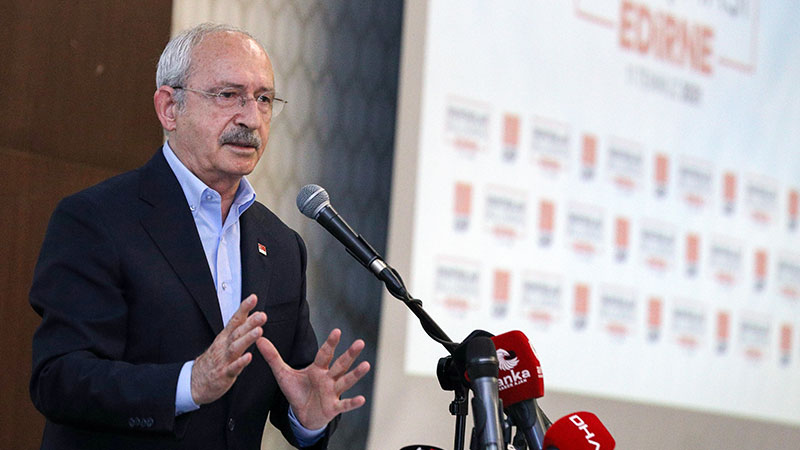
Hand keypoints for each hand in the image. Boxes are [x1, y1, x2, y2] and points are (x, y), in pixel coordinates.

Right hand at [190, 294, 265, 404]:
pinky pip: (233, 368)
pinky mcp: (224, 374)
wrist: (195, 382)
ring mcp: (224, 359)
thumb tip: (253, 315)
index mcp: (225, 337)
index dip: (244, 308)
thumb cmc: (213, 360)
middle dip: (250, 323)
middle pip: (237, 332)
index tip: (253, 298)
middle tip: (262, 315)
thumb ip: (239, 329)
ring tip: (259, 331)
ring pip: (236, 347)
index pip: (235, 319)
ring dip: (247, 339)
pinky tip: (249, 357)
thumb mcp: (224, 342)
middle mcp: (224, 346)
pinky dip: (241, 362)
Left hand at [256, 328, 370, 429]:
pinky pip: (344, 404)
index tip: (337, 331)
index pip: (324, 354)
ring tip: (366, 365)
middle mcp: (328, 378)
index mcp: (318, 368)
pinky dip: (352, 403)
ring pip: (346, 381)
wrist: (302, 415)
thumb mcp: (283, 374)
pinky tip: (362, 399)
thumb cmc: (297, 391)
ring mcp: (333, 392)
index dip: (330, 344)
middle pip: (340, 364)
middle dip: (349, 354)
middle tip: (360, 343)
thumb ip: (273, 357)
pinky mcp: (334, 407)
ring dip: (356, 374)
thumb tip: (259, 339)